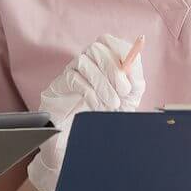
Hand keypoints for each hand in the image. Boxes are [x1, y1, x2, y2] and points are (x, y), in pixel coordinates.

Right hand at [28, 34, 145, 190]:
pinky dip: (91, 92)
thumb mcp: (124, 102)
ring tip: (112, 104)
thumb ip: (132, 85)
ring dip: (103, 82)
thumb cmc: (102, 122)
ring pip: (84, 61)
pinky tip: (98, 107)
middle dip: (114, 69)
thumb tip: (135, 73)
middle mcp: (82, 64)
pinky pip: (73, 80)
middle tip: (124, 92)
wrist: (78, 148)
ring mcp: (66, 75)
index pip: (109, 41)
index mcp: (100, 63)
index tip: (133, 72)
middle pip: (97, 48)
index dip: (123, 52)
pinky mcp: (55, 88)